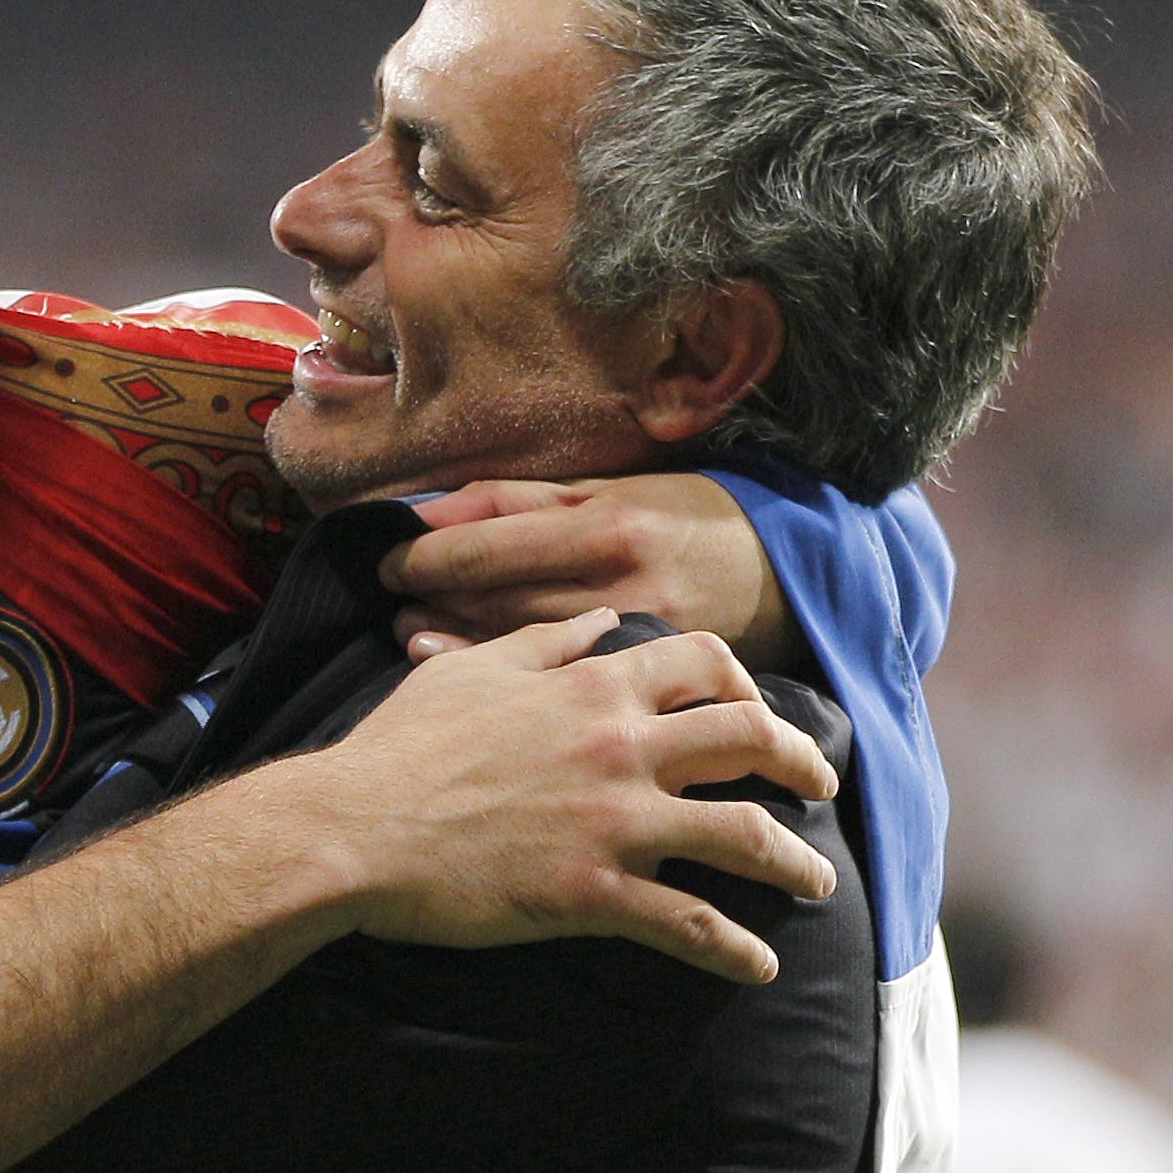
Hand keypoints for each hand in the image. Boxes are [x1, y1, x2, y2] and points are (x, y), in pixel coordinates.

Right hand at [305, 608, 837, 982]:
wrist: (353, 826)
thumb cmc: (400, 747)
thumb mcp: (468, 671)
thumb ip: (541, 644)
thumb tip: (596, 626)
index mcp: (590, 688)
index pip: (700, 664)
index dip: (742, 682)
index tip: (755, 706)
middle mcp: (619, 748)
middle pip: (748, 739)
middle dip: (800, 762)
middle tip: (819, 785)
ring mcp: (614, 824)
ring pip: (744, 835)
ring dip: (795, 862)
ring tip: (817, 882)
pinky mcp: (594, 895)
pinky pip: (691, 925)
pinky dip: (737, 950)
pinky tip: (760, 966)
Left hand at [381, 475, 800, 672]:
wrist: (787, 571)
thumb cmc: (685, 516)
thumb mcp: (606, 488)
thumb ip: (517, 501)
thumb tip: (430, 512)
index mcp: (605, 527)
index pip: (488, 548)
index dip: (424, 557)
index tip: (385, 561)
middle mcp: (618, 585)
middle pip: (494, 601)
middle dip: (431, 599)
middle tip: (390, 598)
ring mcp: (635, 642)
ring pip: (518, 647)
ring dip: (453, 636)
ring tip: (410, 629)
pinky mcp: (650, 685)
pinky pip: (556, 684)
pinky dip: (500, 676)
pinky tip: (460, 665)